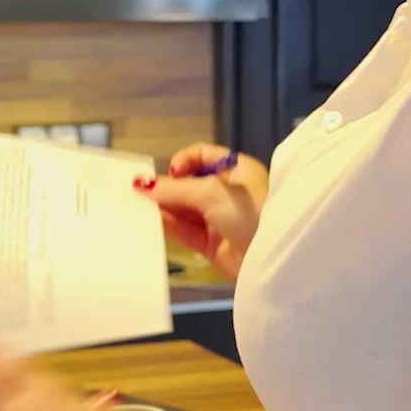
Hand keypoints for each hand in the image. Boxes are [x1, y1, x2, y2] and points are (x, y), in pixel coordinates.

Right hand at [135, 143, 268, 277]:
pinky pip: (185, 232)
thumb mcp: (211, 191)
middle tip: (142, 191)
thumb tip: (143, 184)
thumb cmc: (251, 211)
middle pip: (189, 185)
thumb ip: (175, 188)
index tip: (172, 171)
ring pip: (184, 210)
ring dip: (163, 207)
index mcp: (236, 170)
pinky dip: (168, 226)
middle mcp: (227, 193)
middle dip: (167, 187)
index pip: (202, 156)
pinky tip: (151, 221)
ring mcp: (219, 219)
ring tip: (139, 206)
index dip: (184, 160)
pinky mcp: (212, 245)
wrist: (271, 254)